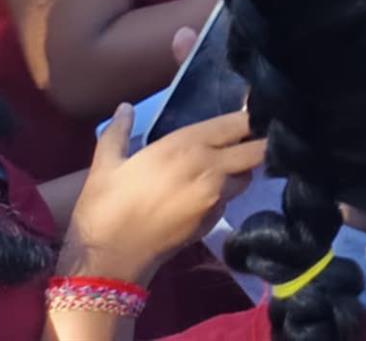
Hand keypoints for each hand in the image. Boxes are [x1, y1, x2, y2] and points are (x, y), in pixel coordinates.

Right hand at [59, 106, 265, 285]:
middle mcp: (210, 167)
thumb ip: (118, 132)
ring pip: (247, 175)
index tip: (254, 115)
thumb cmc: (105, 207)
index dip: (251, 118)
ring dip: (241, 169)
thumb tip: (124, 107)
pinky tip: (205, 195)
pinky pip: (229, 200)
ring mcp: (216, 196)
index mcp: (186, 145)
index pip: (238, 123)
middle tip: (248, 141)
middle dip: (260, 143)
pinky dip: (224, 194)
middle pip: (257, 150)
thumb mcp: (105, 166)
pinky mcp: (214, 220)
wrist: (110, 258)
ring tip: (224, 168)